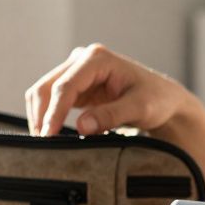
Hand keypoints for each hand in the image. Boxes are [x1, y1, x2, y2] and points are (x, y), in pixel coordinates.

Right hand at [25, 43, 193, 136]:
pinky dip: (47, 117)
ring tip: (46, 144)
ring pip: (44, 93)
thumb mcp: (139, 108)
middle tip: (43, 146)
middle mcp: (82, 60)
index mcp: (97, 59)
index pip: (65, 86)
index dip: (54, 112)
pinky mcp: (75, 85)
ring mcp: (76, 71)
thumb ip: (111, 116)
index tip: (48, 136)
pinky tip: (52, 135)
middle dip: (42, 116)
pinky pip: (51, 100)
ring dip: (40, 117)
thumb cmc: (156, 100)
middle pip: (47, 87)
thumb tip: (82, 126)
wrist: (163, 100)